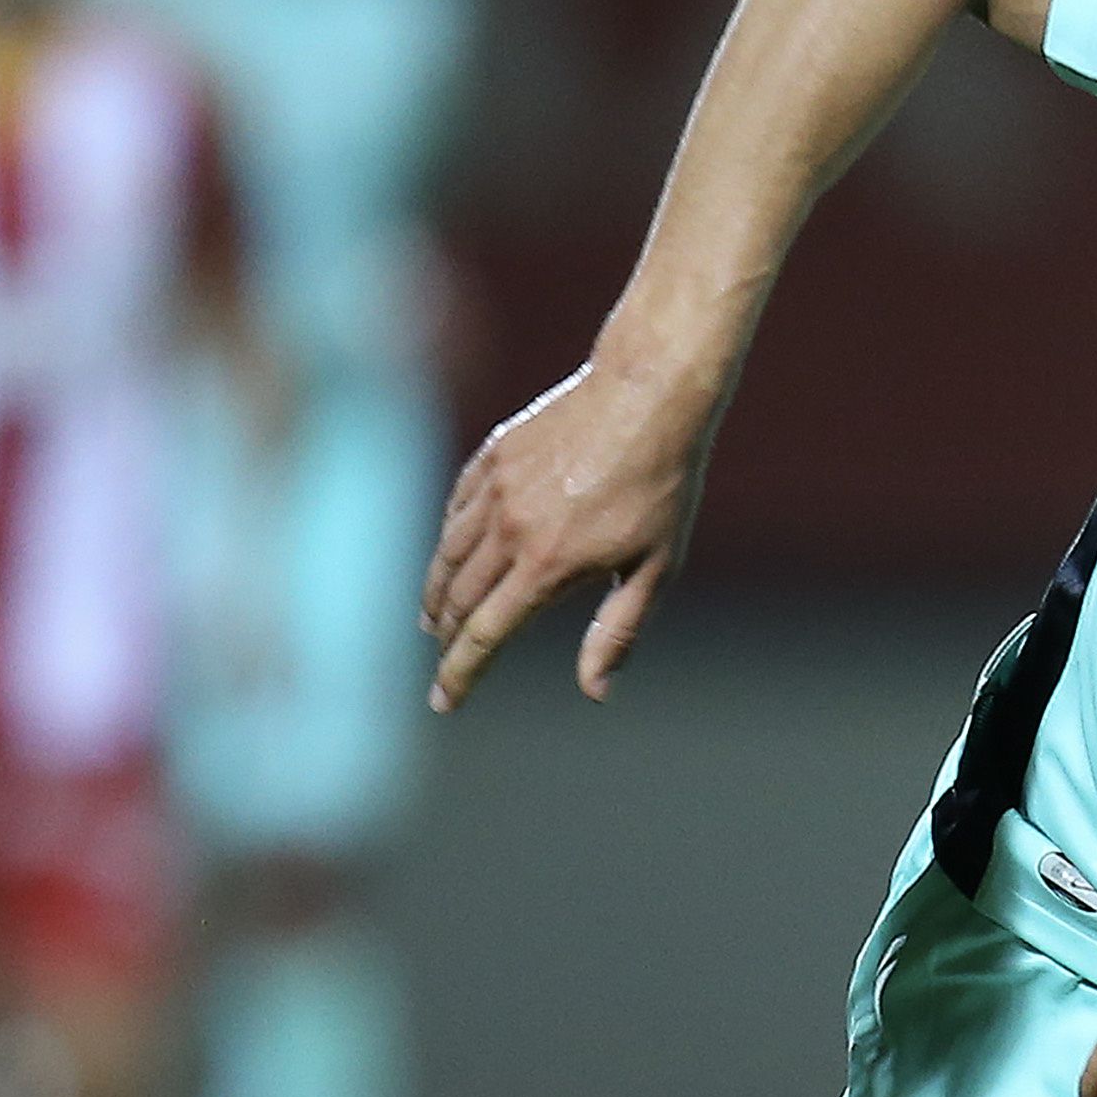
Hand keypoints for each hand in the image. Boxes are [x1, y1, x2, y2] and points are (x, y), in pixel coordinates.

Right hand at [422, 345, 718, 708]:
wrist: (647, 395)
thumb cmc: (663, 487)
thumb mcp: (657, 568)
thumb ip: (620, 631)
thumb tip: (595, 691)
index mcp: (548, 565)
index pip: (487, 635)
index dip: (462, 673)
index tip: (445, 702)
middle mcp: (510, 531)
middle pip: (459, 601)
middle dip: (448, 641)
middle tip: (444, 665)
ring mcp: (495, 490)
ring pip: (447, 556)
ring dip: (436, 596)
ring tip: (434, 621)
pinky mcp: (492, 457)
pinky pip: (456, 511)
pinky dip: (447, 543)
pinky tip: (449, 558)